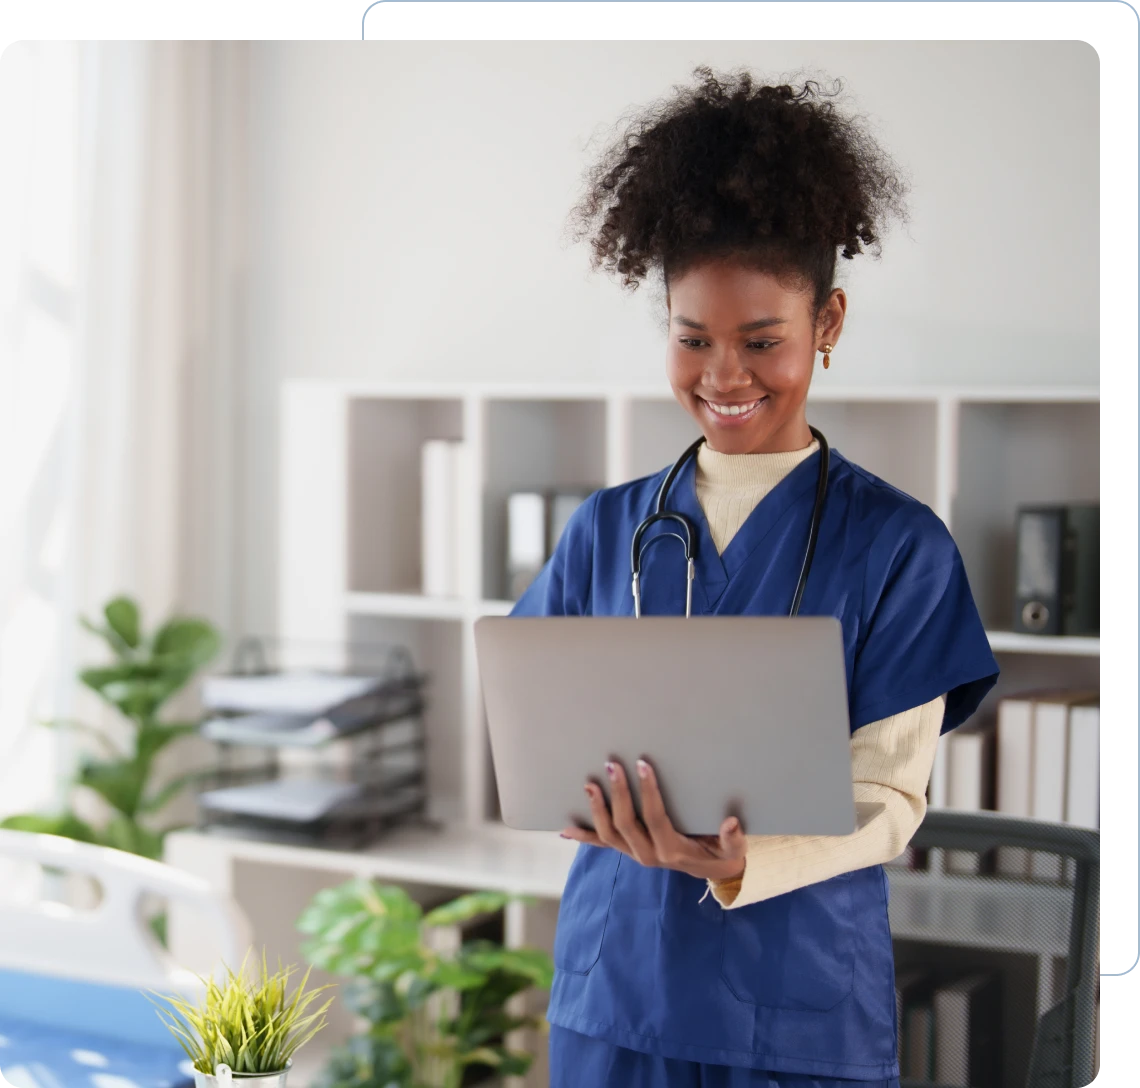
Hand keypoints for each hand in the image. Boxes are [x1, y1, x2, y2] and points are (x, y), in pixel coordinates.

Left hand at [561, 758, 746, 882]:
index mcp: (672, 851)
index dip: (647, 792)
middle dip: (617, 794)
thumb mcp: (733, 849)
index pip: (655, 818)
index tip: (642, 765)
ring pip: (609, 835)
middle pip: (625, 824)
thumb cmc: (722, 853)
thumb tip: (731, 822)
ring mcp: (635, 854)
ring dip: (597, 809)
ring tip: (589, 783)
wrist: (712, 872)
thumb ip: (733, 839)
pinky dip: (584, 837)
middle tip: (612, 765)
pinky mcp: (628, 851)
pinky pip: (603, 844)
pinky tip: (566, 828)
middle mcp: (649, 855)